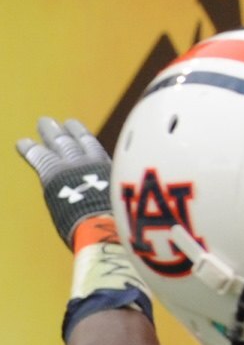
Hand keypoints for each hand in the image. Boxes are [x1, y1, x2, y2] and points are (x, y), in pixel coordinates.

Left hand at [17, 116, 115, 247]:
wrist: (104, 223)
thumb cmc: (117, 223)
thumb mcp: (122, 205)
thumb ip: (114, 199)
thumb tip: (120, 212)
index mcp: (108, 171)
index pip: (94, 149)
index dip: (83, 137)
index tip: (76, 127)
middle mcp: (91, 163)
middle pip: (76, 142)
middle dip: (66, 131)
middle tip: (58, 121)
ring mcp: (71, 166)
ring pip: (59, 144)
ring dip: (49, 132)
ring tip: (43, 122)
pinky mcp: (53, 173)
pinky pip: (39, 158)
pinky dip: (29, 150)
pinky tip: (21, 143)